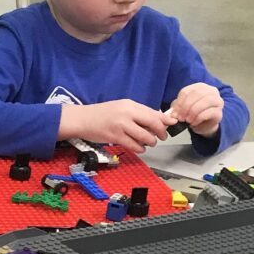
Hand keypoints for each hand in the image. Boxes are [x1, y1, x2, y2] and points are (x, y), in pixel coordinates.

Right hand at [60, 100, 176, 153]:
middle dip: (161, 132)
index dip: (165, 120)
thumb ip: (139, 113)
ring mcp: (121, 126)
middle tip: (161, 137)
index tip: (171, 125)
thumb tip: (160, 119)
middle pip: (153, 123)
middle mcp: (127, 114)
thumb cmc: (102, 114)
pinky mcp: (115, 137)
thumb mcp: (121, 108)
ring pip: (145, 136)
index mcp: (130, 105)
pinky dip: (140, 148)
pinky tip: (139, 148)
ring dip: (150, 142)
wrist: (82, 119)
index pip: (153, 112)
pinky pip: (134, 145)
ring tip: (148, 143)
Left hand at [170, 83, 222, 137]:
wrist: (203, 124)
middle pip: (196, 94)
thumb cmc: (192, 113)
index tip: (174, 113)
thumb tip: (172, 114)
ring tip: (187, 120)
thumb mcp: (182, 108)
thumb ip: (177, 108)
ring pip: (205, 102)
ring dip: (192, 112)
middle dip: (185, 107)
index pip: (186, 91)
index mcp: (199, 87)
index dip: (179, 103)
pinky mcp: (219, 112)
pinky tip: (193, 123)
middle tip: (180, 118)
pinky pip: (209, 112)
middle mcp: (210, 91)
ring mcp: (217, 101)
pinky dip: (198, 118)